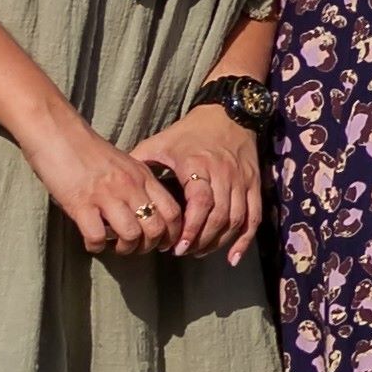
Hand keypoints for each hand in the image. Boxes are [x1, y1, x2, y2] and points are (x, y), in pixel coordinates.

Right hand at [25, 113, 191, 256]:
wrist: (57, 133)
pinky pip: (96, 237)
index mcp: (142, 176)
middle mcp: (129, 186)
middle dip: (149, 246)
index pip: (172, 211)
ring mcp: (106, 195)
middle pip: (156, 228)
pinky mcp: (80, 203)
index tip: (163, 243)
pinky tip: (92, 241)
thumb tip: (146, 213)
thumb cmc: (88, 151)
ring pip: (131, 235)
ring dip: (125, 248)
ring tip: (115, 245)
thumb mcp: (124, 163)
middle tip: (136, 248)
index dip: (172, 234)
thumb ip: (137, 185)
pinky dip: (96, 246)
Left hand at [133, 102, 264, 258]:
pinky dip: (244, 239)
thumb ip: (141, 161)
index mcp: (198, 165)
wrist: (228, 114)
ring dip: (219, 241)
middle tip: (183, 252)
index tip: (177, 245)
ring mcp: (241, 180)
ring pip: (236, 219)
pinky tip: (232, 257)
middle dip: (201, 239)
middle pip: (218, 216)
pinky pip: (253, 217)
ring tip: (200, 252)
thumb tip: (117, 184)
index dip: (190, 227)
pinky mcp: (254, 184)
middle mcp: (223, 174)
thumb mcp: (161, 142)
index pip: (200, 202)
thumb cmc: (190, 132)